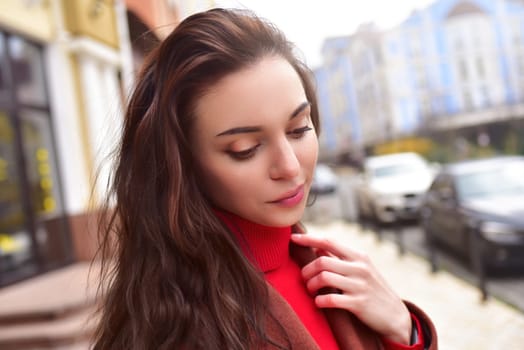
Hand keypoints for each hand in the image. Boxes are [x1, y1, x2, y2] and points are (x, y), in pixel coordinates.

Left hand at [290, 233, 411, 344]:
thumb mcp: (361, 269)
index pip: (329, 241)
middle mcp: (360, 268)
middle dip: (307, 270)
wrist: (396, 316)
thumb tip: (318, 246)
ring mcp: (360, 285)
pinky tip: (319, 302)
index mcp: (359, 256)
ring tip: (311, 291)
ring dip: (311, 285)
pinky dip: (319, 301)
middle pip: (322, 261)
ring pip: (324, 278)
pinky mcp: (358, 304)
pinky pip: (331, 299)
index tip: (293, 238)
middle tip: (305, 279)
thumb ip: (340, 258)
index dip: (309, 239)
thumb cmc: (373, 290)